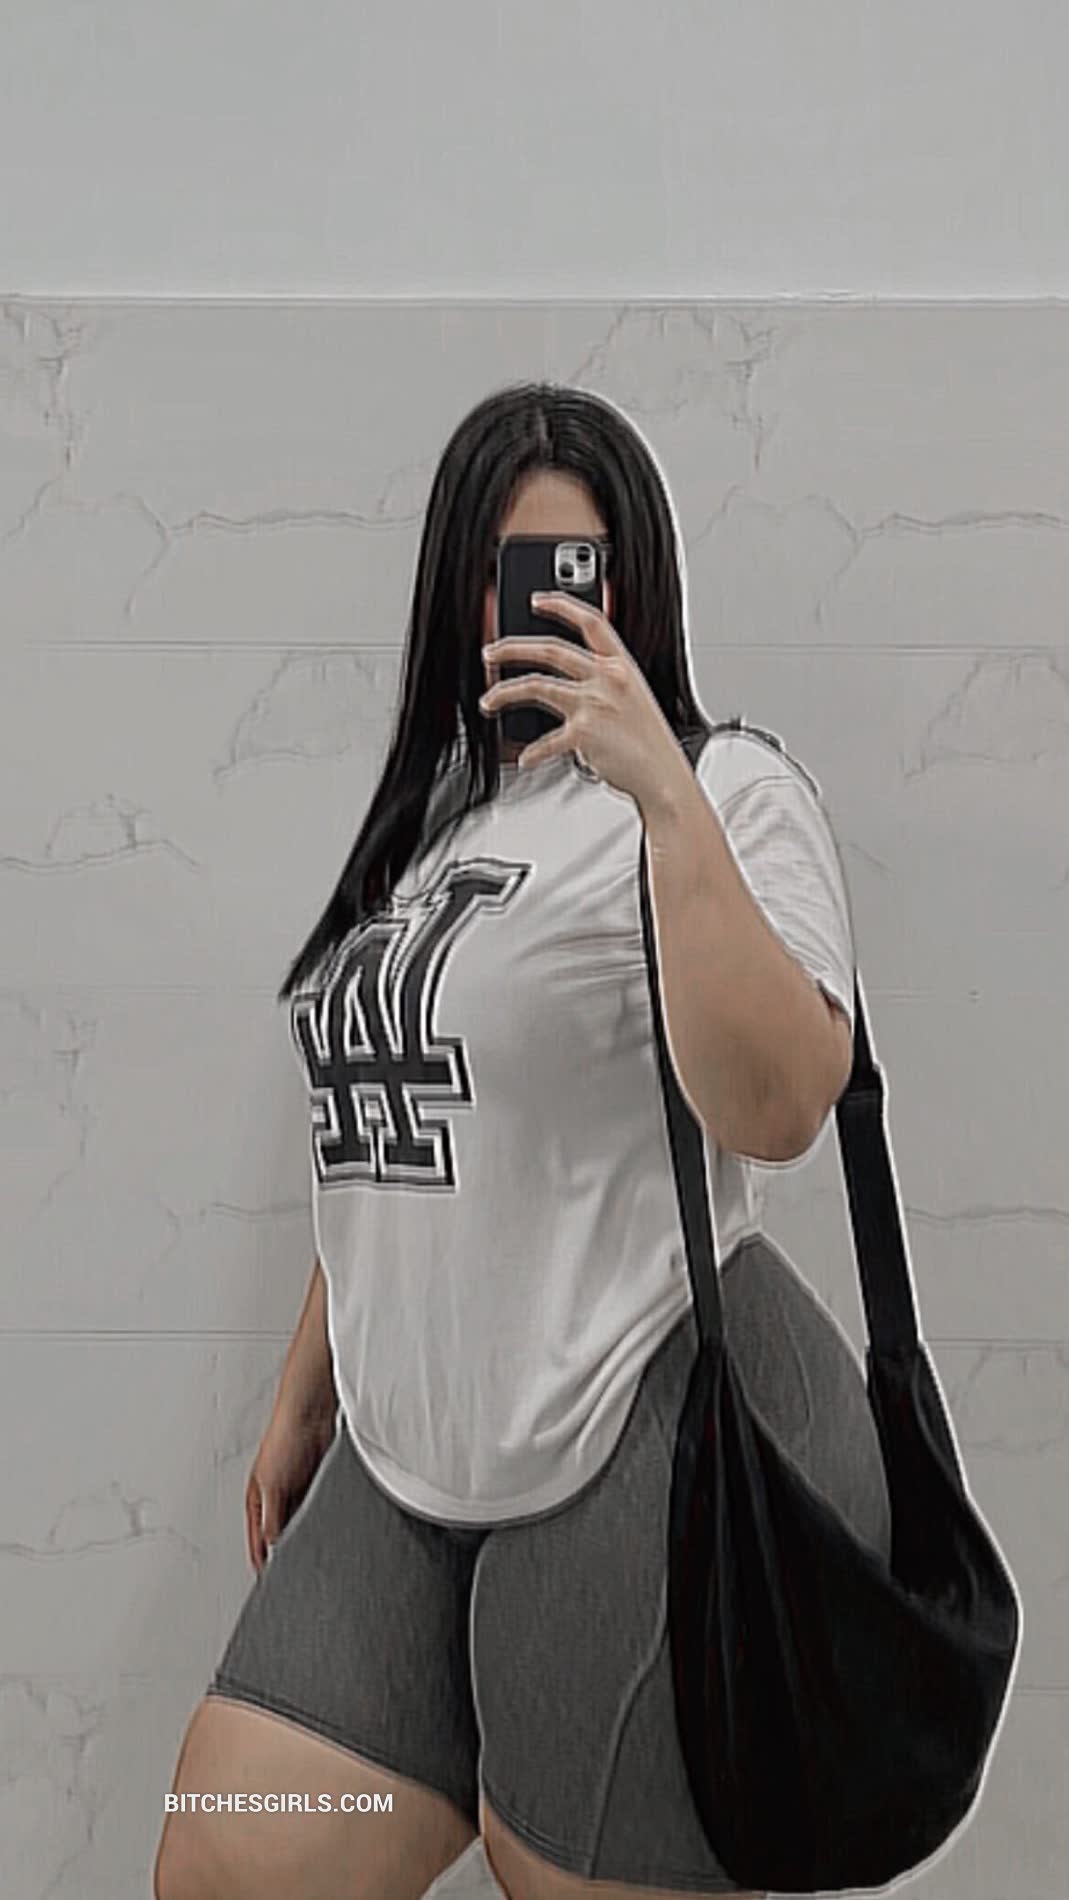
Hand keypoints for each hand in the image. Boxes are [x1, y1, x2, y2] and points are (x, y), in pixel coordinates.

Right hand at [245, 1400, 334, 1573]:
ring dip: (304, 1534)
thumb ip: (271, 1518)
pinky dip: (320, 1520)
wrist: (313, 1414)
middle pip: (279, 1531)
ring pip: (300, 1522)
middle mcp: (276, 1495)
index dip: (260, 1557)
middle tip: (292, 1570)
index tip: (266, 1577)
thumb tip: (273, 1546)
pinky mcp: (318, 1484)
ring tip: (311, 1553)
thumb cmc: (284, 1437)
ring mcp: (298, 1490)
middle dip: (284, 1549)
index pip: (257, 1536)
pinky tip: (325, 1528)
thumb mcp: (270, 1486)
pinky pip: (318, 1509)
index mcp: (257, 1498)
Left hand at [479, 592, 689, 817]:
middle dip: (512, 648)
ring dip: (504, 692)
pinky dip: (532, 753)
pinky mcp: (583, 732)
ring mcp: (594, 703)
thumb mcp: (634, 699)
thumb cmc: (649, 743)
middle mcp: (607, 678)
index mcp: (622, 665)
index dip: (562, 605)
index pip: (591, 621)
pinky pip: (545, 740)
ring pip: (535, 685)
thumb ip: (604, 683)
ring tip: (489, 700)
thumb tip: (565, 683)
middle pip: (550, 649)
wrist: (663, 776)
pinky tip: (526, 759)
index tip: (537, 600)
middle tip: (491, 653)